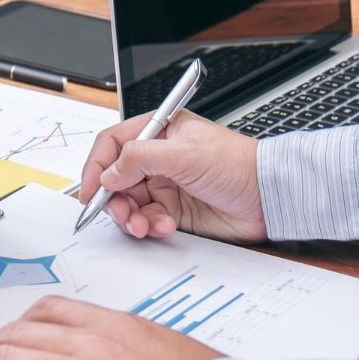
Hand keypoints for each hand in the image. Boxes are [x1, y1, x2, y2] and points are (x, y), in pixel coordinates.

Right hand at [80, 109, 265, 242]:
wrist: (268, 197)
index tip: (89, 190)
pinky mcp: (173, 211)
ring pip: (129, 203)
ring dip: (132, 217)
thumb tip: (108, 174)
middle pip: (115, 179)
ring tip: (145, 225)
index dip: (96, 166)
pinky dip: (151, 226)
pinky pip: (147, 220)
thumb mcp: (183, 154)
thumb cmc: (237, 164)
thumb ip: (139, 159)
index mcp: (158, 133)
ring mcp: (165, 185)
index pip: (112, 145)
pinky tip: (166, 226)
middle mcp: (157, 158)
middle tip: (121, 213)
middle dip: (114, 199)